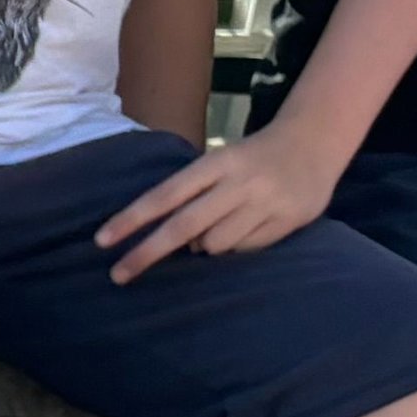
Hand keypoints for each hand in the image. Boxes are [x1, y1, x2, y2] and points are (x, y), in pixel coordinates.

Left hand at [96, 118, 342, 281]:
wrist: (315, 140)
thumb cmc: (252, 158)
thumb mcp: (219, 162)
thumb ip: (192, 193)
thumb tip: (170, 242)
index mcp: (217, 163)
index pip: (166, 194)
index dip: (132, 219)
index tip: (101, 241)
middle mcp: (240, 182)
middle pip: (184, 226)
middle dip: (147, 253)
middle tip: (117, 275)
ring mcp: (266, 201)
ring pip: (215, 245)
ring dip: (205, 246)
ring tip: (221, 225)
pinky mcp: (289, 219)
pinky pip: (246, 249)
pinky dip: (238, 246)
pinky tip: (251, 226)